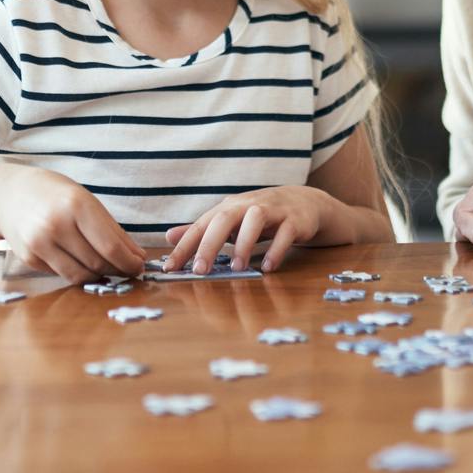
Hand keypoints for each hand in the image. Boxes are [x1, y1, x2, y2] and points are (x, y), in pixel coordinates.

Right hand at [0, 168, 146, 282]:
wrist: (10, 195)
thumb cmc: (56, 195)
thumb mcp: (87, 201)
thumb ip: (112, 230)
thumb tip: (137, 257)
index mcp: (76, 206)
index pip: (110, 247)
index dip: (129, 262)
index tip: (139, 266)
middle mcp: (56, 225)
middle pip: (97, 264)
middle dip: (117, 270)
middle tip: (127, 269)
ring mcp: (40, 244)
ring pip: (80, 276)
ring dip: (99, 276)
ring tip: (106, 268)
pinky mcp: (29, 258)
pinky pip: (62, 274)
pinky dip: (76, 271)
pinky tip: (80, 260)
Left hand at [163, 186, 333, 274]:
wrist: (304, 202)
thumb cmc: (260, 215)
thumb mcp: (230, 220)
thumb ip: (201, 230)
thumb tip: (168, 236)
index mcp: (228, 208)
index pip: (201, 225)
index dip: (184, 246)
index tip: (169, 268)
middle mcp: (247, 206)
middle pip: (224, 219)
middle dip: (210, 244)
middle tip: (199, 270)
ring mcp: (273, 210)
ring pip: (255, 220)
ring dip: (244, 244)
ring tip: (237, 268)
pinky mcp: (294, 220)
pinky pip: (285, 232)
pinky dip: (276, 249)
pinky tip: (268, 268)